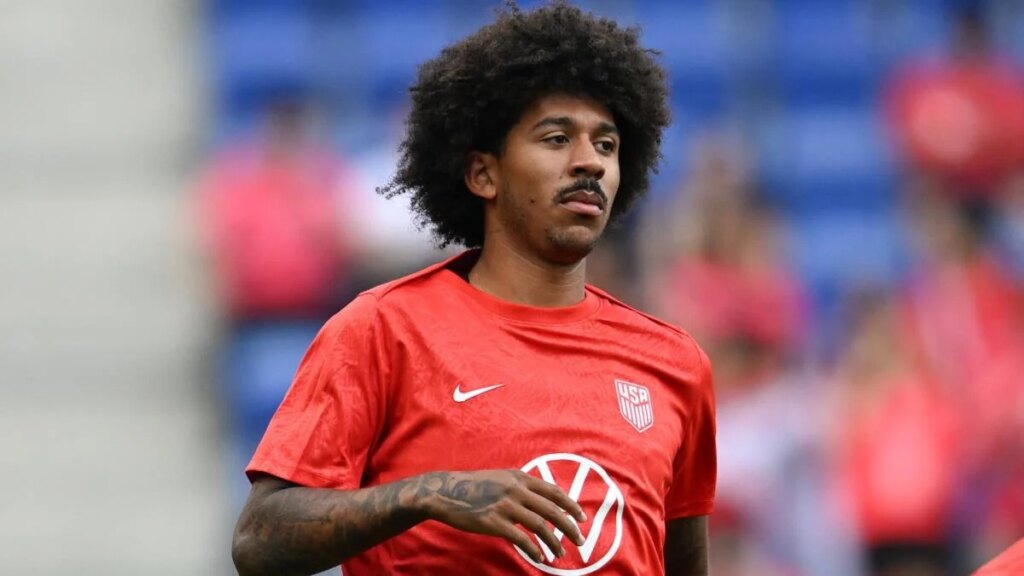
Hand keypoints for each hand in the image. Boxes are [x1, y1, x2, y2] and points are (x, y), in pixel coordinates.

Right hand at [414, 469, 586, 562]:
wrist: (445, 492)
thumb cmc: (474, 487)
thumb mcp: (501, 478)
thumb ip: (521, 487)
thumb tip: (542, 502)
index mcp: (520, 478)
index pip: (554, 492)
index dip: (571, 505)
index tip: (582, 518)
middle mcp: (516, 490)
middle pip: (552, 510)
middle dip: (570, 527)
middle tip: (580, 540)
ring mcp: (505, 506)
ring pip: (540, 526)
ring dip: (554, 542)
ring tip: (560, 554)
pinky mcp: (494, 522)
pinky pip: (521, 538)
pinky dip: (534, 550)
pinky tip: (539, 557)